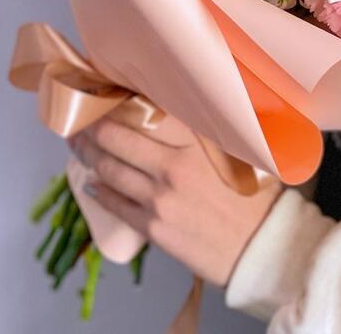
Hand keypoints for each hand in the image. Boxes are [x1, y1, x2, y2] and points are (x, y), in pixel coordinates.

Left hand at [68, 119, 282, 286]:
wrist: (261, 247)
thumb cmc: (257, 197)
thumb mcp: (241, 150)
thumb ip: (215, 127)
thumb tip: (197, 101)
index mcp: (195, 144)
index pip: (146, 114)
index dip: (120, 103)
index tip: (106, 93)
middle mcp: (172, 168)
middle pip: (116, 141)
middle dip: (92, 128)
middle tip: (79, 119)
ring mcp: (159, 200)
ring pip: (111, 171)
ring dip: (89, 156)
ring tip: (79, 146)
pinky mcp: (153, 229)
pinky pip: (116, 205)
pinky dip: (100, 191)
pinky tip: (92, 182)